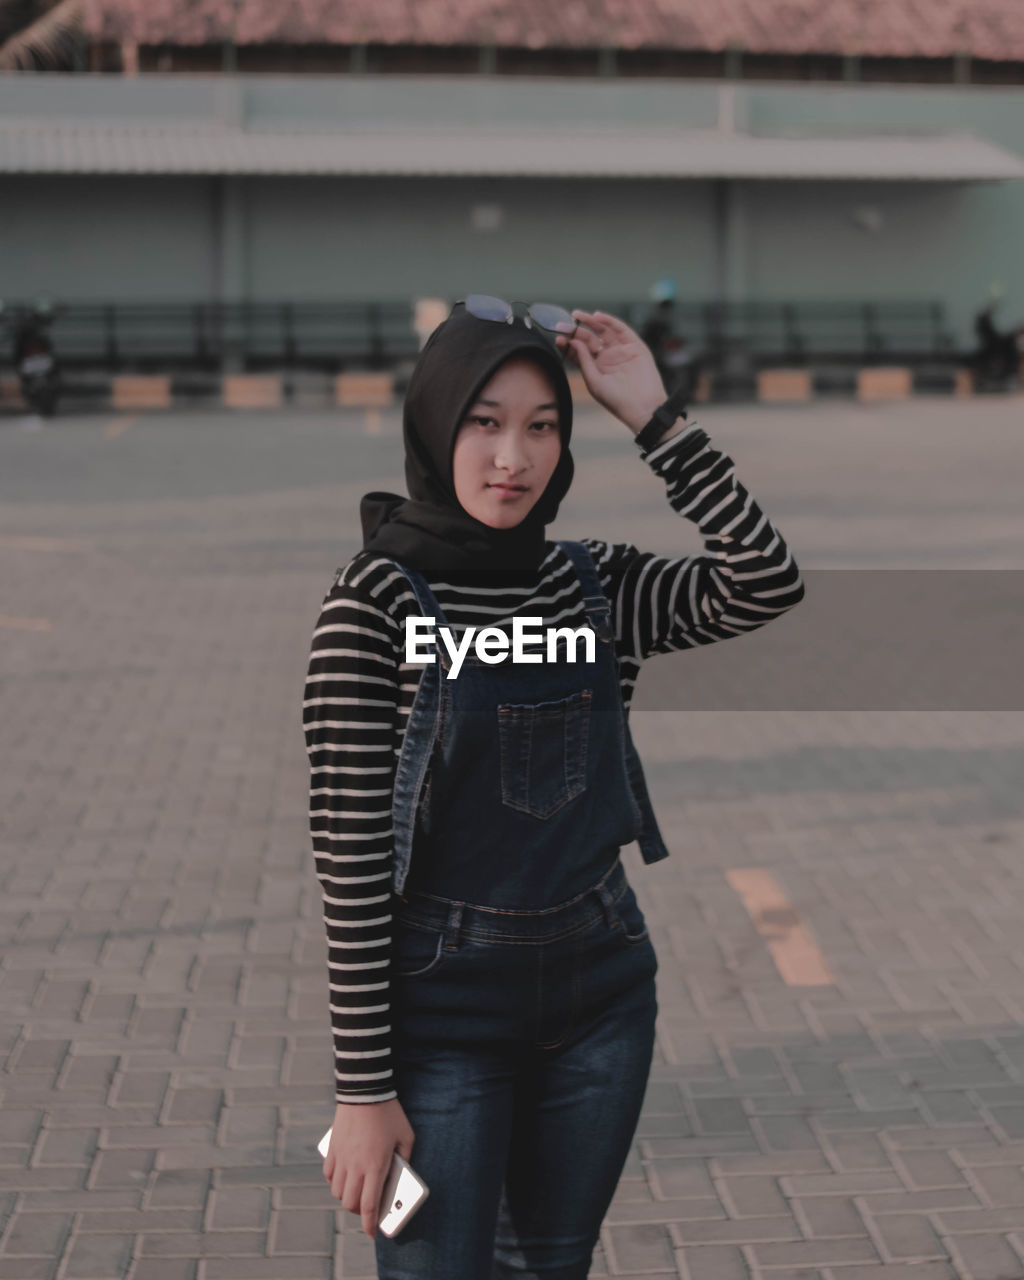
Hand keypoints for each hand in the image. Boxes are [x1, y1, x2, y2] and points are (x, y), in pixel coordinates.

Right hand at [323, 1097, 415, 1238]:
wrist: (364, 1091)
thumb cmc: (389, 1113)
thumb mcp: (406, 1136)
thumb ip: (405, 1159)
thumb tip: (400, 1176)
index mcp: (375, 1166)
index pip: (369, 1206)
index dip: (370, 1225)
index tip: (373, 1234)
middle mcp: (355, 1166)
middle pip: (350, 1203)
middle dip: (359, 1212)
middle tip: (368, 1208)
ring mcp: (341, 1158)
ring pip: (337, 1192)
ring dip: (346, 1196)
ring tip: (357, 1190)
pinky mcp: (332, 1149)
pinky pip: (329, 1175)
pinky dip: (335, 1181)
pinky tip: (344, 1176)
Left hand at [554, 309, 667, 433]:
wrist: (641, 407)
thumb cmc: (616, 400)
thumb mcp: (593, 381)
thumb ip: (583, 360)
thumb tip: (573, 341)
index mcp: (596, 368)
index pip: (579, 352)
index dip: (569, 345)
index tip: (558, 338)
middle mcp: (608, 357)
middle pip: (589, 339)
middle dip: (576, 331)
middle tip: (563, 324)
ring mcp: (621, 350)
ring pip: (603, 331)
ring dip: (591, 322)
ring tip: (577, 315)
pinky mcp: (634, 345)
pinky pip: (620, 329)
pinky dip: (609, 321)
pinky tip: (597, 316)